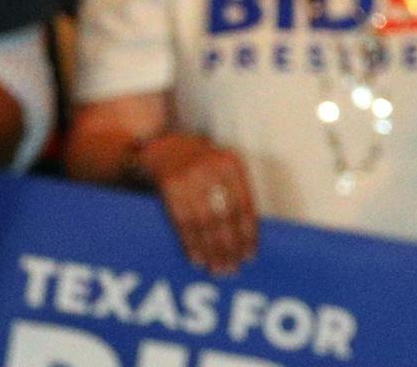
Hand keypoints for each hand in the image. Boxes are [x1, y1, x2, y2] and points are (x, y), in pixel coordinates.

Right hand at [138, 134, 257, 274]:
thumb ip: (236, 194)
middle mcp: (211, 169)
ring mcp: (189, 178)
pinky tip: (198, 259)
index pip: (244, 205)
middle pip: (224, 216)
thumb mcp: (224, 169)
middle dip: (230, 246)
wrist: (166, 147)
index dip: (248, 233)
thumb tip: (247, 237)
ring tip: (218, 269)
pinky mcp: (170, 187)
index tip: (250, 255)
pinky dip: (192, 244)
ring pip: (204, 223)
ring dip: (211, 250)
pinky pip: (183, 223)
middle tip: (233, 269)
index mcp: (231, 164)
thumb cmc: (203, 165)